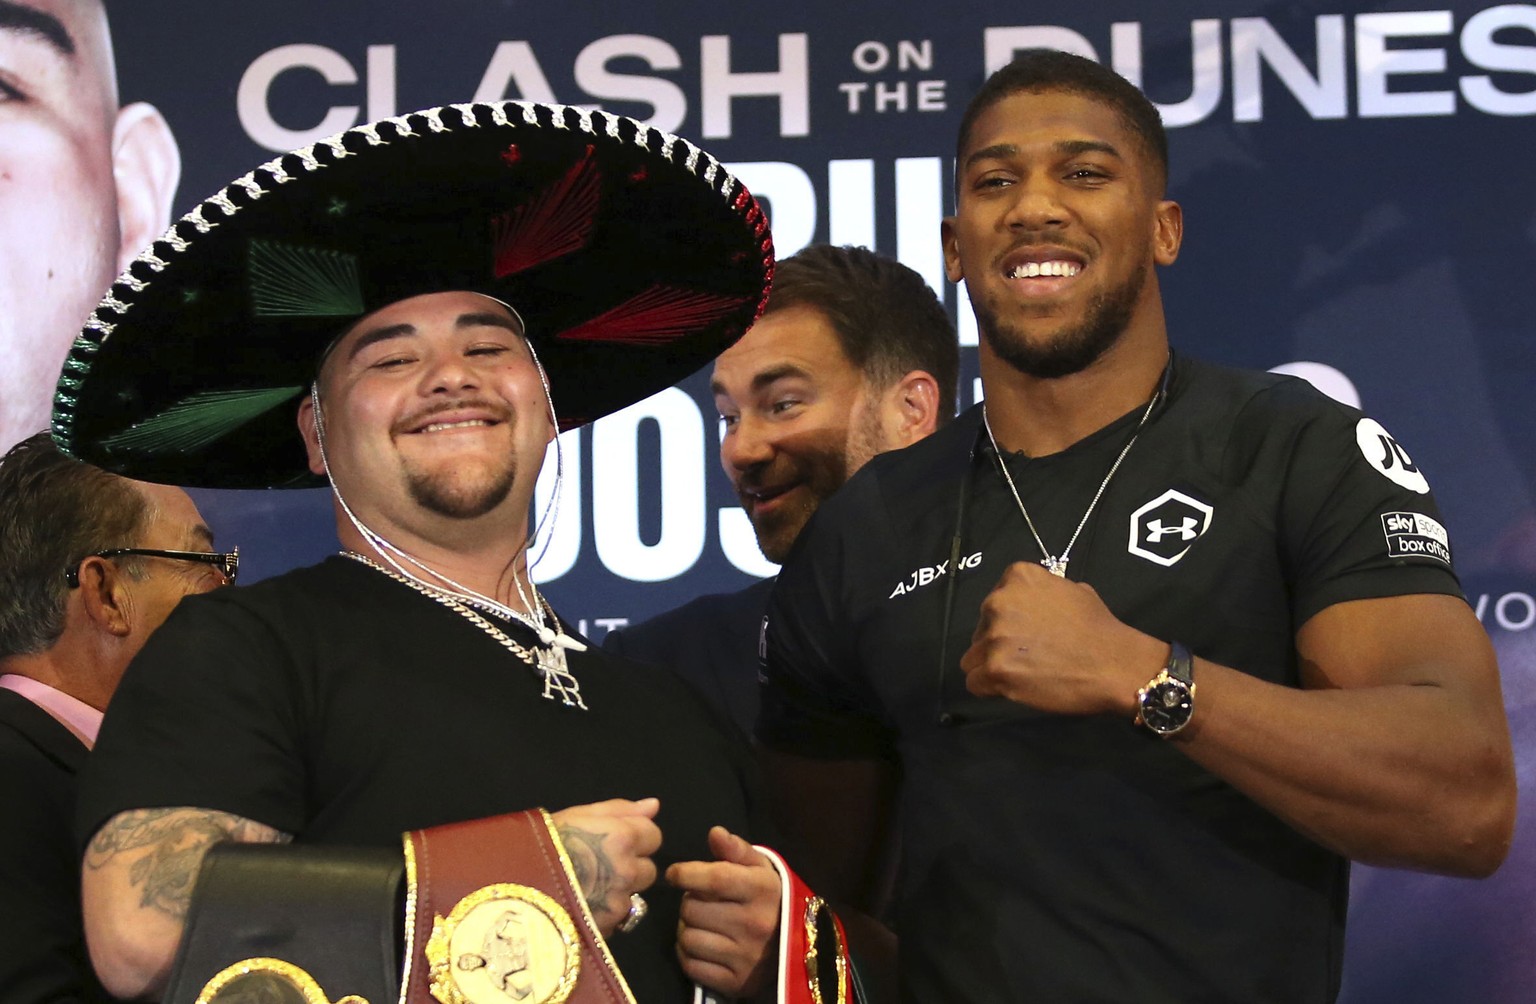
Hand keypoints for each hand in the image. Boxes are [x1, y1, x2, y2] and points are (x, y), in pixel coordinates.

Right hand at [551, 797, 661, 936]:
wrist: (510, 888)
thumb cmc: (539, 844)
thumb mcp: (575, 816)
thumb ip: (619, 810)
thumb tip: (653, 806)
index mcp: (621, 837)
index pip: (654, 837)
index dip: (636, 838)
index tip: (614, 842)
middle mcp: (626, 870)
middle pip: (648, 870)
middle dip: (630, 868)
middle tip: (599, 867)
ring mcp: (618, 902)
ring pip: (633, 897)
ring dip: (618, 893)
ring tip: (587, 888)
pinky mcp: (607, 929)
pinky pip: (616, 919)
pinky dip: (605, 914)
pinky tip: (581, 906)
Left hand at [667, 826, 781, 998]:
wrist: (794, 948)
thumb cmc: (769, 900)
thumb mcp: (760, 869)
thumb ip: (736, 850)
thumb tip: (714, 833)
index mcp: (762, 890)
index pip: (715, 879)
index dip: (687, 874)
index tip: (674, 874)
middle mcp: (755, 923)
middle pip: (692, 908)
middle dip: (689, 902)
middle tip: (700, 903)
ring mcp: (745, 956)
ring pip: (687, 937)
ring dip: (686, 929)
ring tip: (701, 924)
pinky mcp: (734, 982)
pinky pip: (690, 965)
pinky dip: (688, 955)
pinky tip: (701, 945)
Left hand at [959, 561, 1165, 715]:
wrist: (1115, 664)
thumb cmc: (1098, 628)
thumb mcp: (1071, 589)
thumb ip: (1041, 593)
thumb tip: (1030, 602)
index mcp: (1016, 578)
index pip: (993, 604)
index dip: (1007, 623)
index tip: (1027, 634)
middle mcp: (998, 602)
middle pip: (979, 631)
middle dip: (997, 645)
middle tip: (1027, 657)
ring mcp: (995, 637)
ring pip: (972, 658)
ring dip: (992, 667)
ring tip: (1022, 675)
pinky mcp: (995, 669)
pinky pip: (974, 683)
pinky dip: (990, 689)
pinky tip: (1014, 688)